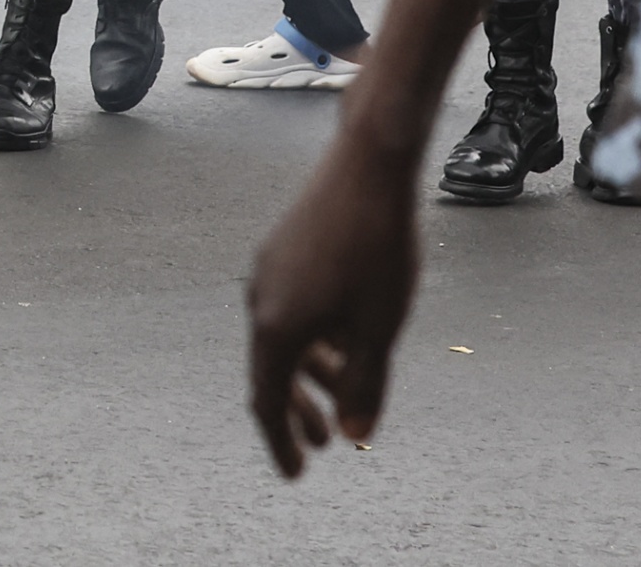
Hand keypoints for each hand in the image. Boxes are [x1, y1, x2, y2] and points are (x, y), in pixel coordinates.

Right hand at [246, 135, 421, 478]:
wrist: (366, 168)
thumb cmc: (377, 249)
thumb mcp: (378, 328)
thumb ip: (364, 385)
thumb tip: (354, 434)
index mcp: (277, 326)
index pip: (267, 400)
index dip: (281, 442)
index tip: (296, 473)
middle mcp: (261, 300)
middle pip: (271, 372)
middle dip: (297, 413)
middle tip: (323, 447)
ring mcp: (269, 272)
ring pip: (284, 339)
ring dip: (311, 374)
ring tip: (342, 393)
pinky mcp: (283, 251)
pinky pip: (289, 310)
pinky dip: (311, 339)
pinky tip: (343, 339)